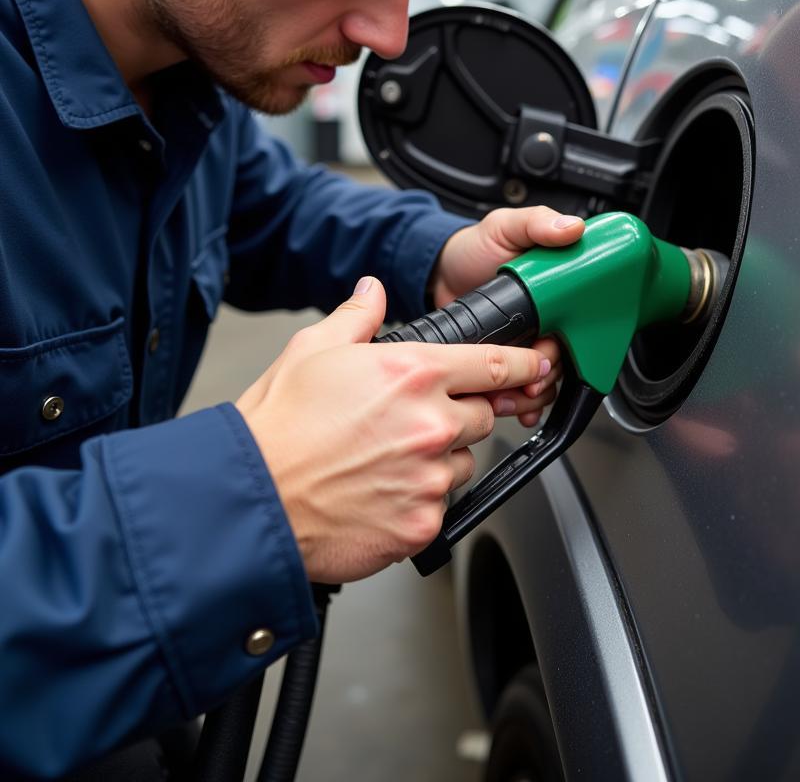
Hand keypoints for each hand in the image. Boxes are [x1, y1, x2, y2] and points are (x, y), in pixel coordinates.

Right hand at [235, 277, 548, 582]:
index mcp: (413, 372)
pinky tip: (379, 493)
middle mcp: (431, 422)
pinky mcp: (423, 522)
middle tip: (411, 423)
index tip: (536, 366)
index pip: (495, 364)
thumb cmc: (276, 429)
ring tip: (385, 461)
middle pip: (484, 416)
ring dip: (439, 460)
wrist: (248, 501)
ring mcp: (430, 476)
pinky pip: (441, 506)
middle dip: (460, 415)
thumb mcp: (312, 349)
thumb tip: (373, 291)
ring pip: (463, 463)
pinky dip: (420, 501)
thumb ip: (358, 317)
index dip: (521, 365)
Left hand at [432, 206, 584, 427]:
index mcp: (556, 293)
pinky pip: (521, 389)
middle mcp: (548, 321)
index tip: (546, 355)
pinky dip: (520, 404)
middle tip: (528, 382)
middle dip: (545, 376)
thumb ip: (537, 223)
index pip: (577, 327)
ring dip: (532, 395)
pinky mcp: (504, 362)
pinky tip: (512, 406)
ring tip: (510, 395)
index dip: (568, 347)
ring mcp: (526, 343)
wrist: (437, 274)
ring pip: (544, 380)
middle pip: (563, 360)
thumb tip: (573, 228)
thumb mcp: (506, 226)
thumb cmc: (474, 248)